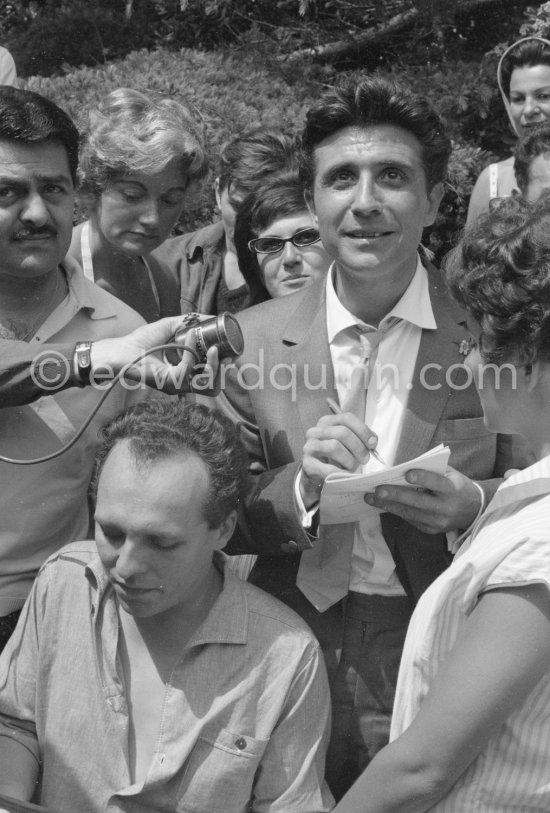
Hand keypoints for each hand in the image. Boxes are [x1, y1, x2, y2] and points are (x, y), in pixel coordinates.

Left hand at [90, 315, 218, 394]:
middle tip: (224, 354)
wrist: (121, 349)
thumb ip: (190, 322)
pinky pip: (187, 371)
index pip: (211, 377)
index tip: (231, 352)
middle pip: (213, 385)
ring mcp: (177, 385)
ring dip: (213, 366)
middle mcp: (183, 383)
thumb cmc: (141, 341)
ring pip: (206, 384)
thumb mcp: (170, 327)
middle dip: (222, 369)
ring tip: (213, 349)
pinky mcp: (168, 383)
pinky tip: (188, 343)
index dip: (223, 366)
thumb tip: (211, 317)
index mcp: (185, 373)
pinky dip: (190, 355)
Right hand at [300, 410, 378, 508]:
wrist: (318, 477)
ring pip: (335, 446)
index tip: (373, 443)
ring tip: (351, 467)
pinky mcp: (307, 464)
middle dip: (358, 447)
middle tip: (365, 459)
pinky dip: (341, 472)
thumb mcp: (349, 445)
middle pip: (342, 432)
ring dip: (349, 459)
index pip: (347, 418)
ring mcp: (309, 447)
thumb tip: (373, 441)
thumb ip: (361, 439)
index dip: (363, 430)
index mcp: (326, 422)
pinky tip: (344, 475)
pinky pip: (328, 467)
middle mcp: (315, 431)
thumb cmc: (338, 458)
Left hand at [363, 466, 481, 533]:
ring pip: (410, 513)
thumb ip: (430, 470)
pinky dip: (396, 511)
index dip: (423, 478)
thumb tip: (401, 469)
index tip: (407, 474)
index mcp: (453, 489)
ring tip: (371, 498)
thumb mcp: (449, 474)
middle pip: (418, 502)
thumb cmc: (456, 485)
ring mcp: (438, 522)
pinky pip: (411, 520)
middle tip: (377, 490)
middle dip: (395, 495)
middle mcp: (446, 508)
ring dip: (388, 505)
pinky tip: (382, 504)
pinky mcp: (432, 530)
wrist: (474, 510)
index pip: (437, 483)